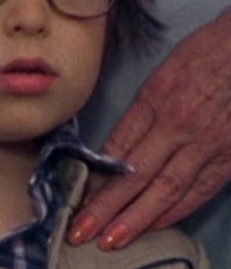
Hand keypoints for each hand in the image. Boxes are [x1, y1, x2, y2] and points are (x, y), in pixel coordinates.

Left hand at [68, 6, 230, 248]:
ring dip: (136, 218)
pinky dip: (175, 211)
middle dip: (106, 207)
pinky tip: (154, 225)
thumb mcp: (159, 74)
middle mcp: (176, 126)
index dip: (96, 178)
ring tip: (111, 240)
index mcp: (153, 101)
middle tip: (81, 231)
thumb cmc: (200, 54)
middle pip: (135, 175)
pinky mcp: (227, 156)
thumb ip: (140, 112)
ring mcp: (204, 144)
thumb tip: (119, 147)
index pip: (117, 149)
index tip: (77, 198)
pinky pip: (198, 190)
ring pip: (166, 189)